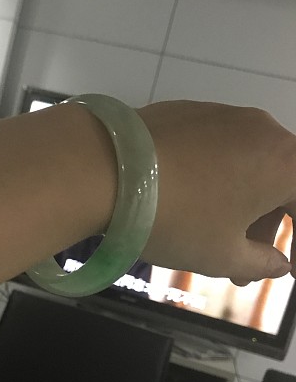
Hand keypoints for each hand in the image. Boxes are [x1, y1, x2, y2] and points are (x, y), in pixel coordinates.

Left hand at [136, 100, 295, 284]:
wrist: (104, 167)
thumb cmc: (175, 218)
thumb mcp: (221, 256)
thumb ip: (261, 263)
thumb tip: (277, 263)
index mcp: (285, 163)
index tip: (291, 267)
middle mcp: (262, 130)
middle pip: (280, 183)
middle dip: (265, 230)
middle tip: (243, 270)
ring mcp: (224, 115)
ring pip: (246, 167)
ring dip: (238, 208)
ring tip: (209, 244)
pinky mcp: (189, 112)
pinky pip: (217, 151)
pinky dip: (214, 181)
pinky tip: (186, 205)